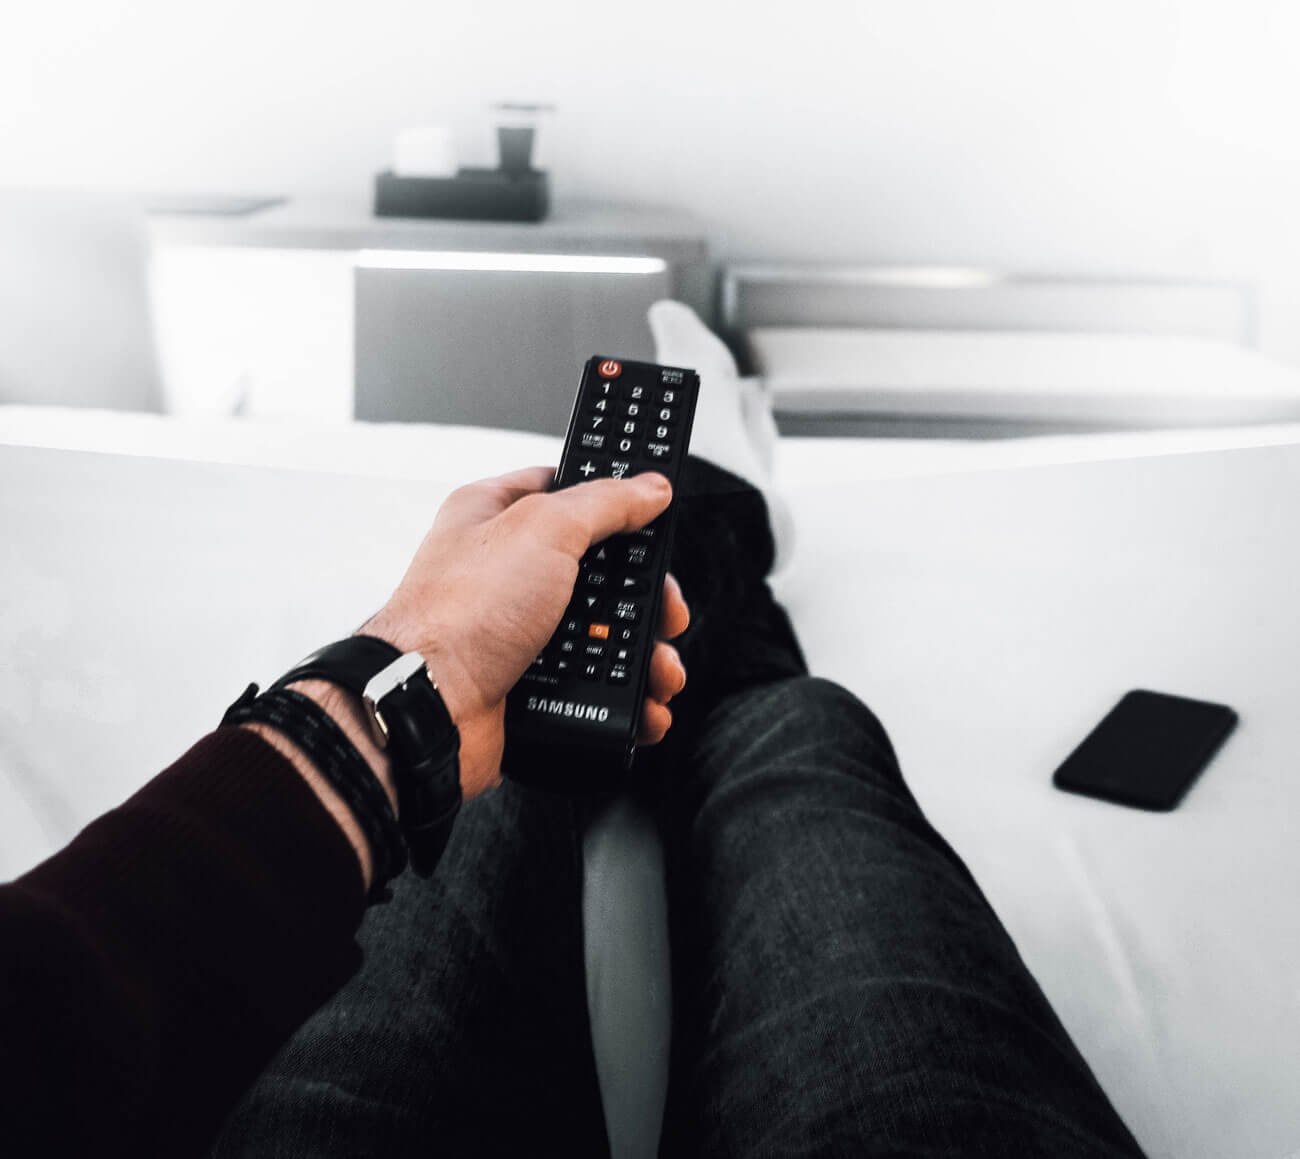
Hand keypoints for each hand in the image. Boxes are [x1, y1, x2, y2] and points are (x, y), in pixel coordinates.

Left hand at [363, 467, 689, 797]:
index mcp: (496, 517)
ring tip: (660, 668)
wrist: (428, 709)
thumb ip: (604, 502)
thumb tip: (647, 488)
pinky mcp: (530, 684)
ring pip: (602, 634)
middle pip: (600, 571)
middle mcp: (506, 572)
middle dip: (644, 597)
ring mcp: (519, 630)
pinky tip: (644, 701)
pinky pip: (592, 687)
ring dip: (643, 654)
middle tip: (665, 611)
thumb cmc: (457, 614)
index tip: (653, 515)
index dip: (614, 502)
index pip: (566, 491)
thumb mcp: (544, 529)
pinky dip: (626, 696)